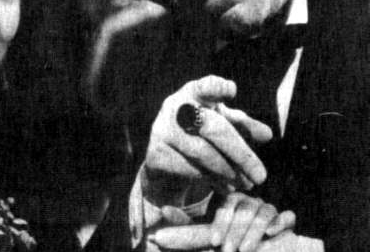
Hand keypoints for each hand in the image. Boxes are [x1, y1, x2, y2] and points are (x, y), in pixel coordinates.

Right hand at [142, 75, 271, 204]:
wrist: (165, 158)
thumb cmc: (201, 133)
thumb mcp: (223, 125)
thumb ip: (244, 126)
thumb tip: (266, 134)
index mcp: (192, 93)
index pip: (204, 86)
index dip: (215, 87)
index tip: (231, 90)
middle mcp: (174, 107)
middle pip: (212, 127)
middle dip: (240, 153)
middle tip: (262, 176)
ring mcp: (162, 130)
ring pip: (202, 153)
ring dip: (229, 172)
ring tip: (246, 184)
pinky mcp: (155, 153)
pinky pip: (189, 169)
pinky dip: (212, 180)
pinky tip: (226, 187)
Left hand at [147, 194, 294, 251]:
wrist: (260, 251)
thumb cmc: (230, 246)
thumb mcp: (207, 241)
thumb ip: (186, 232)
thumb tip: (162, 217)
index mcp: (229, 202)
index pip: (226, 205)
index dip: (220, 223)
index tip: (215, 243)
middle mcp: (248, 202)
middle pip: (243, 209)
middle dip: (235, 231)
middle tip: (229, 250)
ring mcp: (268, 209)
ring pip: (263, 212)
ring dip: (253, 232)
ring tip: (245, 250)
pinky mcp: (287, 221)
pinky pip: (285, 216)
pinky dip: (280, 223)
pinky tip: (272, 233)